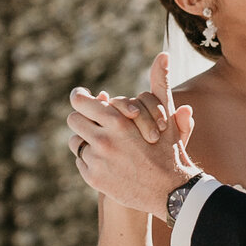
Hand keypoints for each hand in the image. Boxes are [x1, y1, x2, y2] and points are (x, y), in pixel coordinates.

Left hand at [70, 55, 195, 217]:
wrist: (172, 191)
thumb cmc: (169, 150)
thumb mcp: (165, 115)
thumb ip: (160, 82)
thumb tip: (164, 54)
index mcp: (118, 120)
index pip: (80, 102)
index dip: (79, 98)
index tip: (81, 95)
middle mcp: (104, 140)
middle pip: (74, 120)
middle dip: (83, 119)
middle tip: (90, 121)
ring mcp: (98, 160)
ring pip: (75, 142)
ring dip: (84, 140)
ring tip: (99, 142)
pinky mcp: (95, 179)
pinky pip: (80, 162)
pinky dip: (90, 160)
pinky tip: (105, 161)